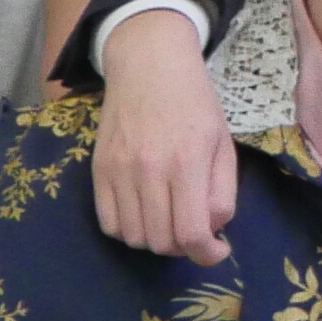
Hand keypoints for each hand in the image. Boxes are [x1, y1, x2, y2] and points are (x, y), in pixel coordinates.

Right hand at [90, 10, 239, 261]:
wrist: (148, 65)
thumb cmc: (195, 103)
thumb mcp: (223, 144)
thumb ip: (223, 191)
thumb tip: (212, 230)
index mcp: (187, 162)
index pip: (191, 232)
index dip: (206, 255)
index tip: (217, 251)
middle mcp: (149, 170)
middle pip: (160, 241)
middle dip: (183, 248)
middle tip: (194, 233)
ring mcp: (119, 171)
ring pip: (132, 236)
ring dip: (155, 241)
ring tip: (170, 223)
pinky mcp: (98, 169)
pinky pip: (107, 222)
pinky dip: (127, 230)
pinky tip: (144, 216)